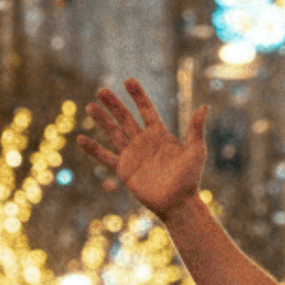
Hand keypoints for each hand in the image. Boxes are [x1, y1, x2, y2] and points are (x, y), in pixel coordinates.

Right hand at [78, 79, 207, 220]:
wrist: (180, 203)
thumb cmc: (191, 178)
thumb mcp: (196, 150)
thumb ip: (196, 128)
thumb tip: (204, 106)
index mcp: (160, 135)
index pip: (147, 110)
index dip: (138, 96)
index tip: (129, 81)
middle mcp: (144, 142)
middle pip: (125, 118)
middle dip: (114, 105)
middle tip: (102, 90)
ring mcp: (132, 155)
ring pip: (114, 133)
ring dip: (102, 120)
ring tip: (90, 107)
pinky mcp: (124, 171)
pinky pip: (106, 157)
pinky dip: (93, 149)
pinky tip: (80, 138)